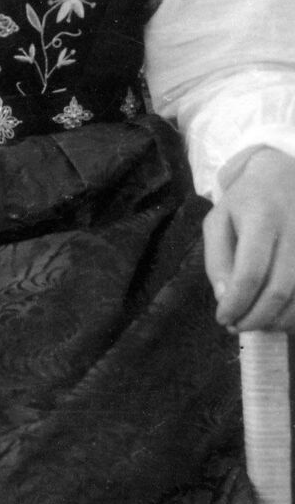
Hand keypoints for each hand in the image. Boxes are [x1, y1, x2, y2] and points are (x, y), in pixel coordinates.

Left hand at [203, 145, 294, 331]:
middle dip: (255, 318)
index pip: (251, 272)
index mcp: (261, 217)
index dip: (237, 303)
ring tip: (256, 323)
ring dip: (277, 321)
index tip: (223, 318)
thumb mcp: (219, 220)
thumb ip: (217, 260)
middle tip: (237, 327)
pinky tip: (279, 317)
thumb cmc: (247, 201)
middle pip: (279, 290)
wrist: (286, 175)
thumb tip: (226, 300)